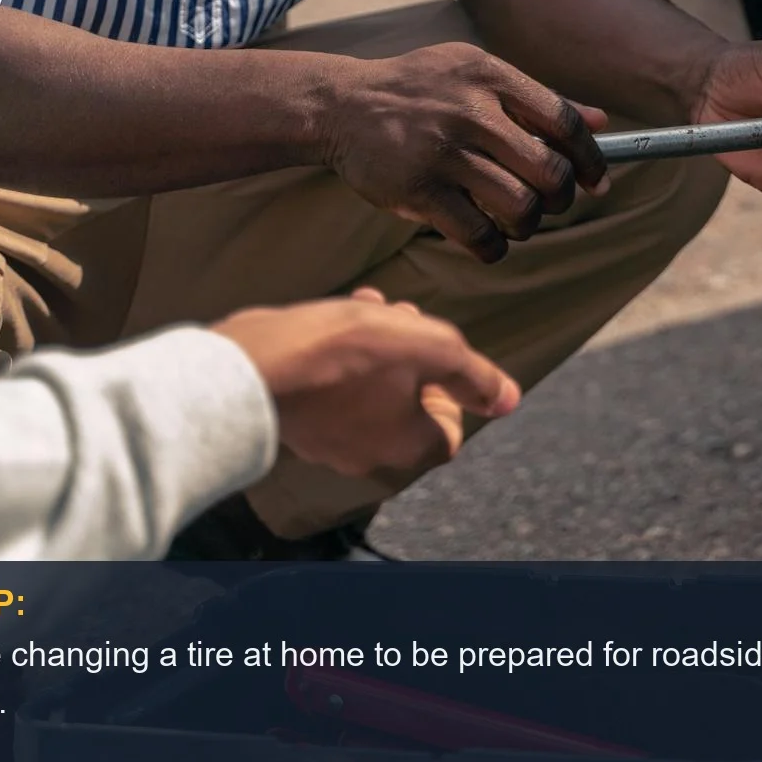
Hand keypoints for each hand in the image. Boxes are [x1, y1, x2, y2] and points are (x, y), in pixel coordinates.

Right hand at [212, 288, 518, 478]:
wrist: (251, 364)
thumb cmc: (347, 353)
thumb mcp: (430, 348)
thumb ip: (475, 375)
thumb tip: (510, 399)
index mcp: (408, 449)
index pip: (452, 426)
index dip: (451, 385)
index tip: (434, 353)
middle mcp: (370, 457)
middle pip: (413, 403)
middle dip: (414, 353)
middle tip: (403, 316)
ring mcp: (328, 443)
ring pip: (372, 390)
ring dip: (381, 344)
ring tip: (371, 304)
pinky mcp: (297, 422)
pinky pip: (334, 389)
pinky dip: (343, 354)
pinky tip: (335, 316)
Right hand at [321, 44, 609, 261]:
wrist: (342, 105)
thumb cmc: (421, 90)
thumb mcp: (477, 74)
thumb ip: (539, 99)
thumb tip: (603, 122)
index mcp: (491, 77)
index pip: (565, 122)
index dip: (590, 159)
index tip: (595, 181)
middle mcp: (470, 111)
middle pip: (550, 171)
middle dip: (560, 198)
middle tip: (549, 203)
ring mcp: (443, 152)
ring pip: (520, 206)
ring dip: (528, 224)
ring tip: (517, 220)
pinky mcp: (418, 189)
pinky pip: (478, 233)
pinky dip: (493, 246)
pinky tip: (488, 239)